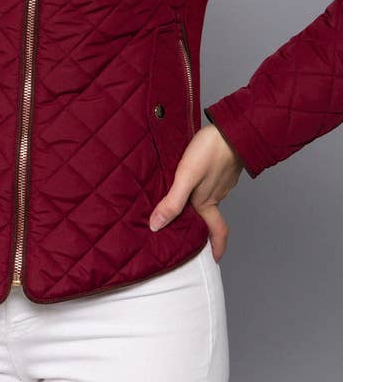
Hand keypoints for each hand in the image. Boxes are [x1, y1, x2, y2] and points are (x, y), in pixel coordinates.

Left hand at [148, 124, 244, 262]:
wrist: (232, 129)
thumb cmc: (209, 151)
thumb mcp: (186, 177)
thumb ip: (173, 201)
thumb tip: (156, 226)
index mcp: (208, 202)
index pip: (216, 232)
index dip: (216, 247)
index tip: (213, 260)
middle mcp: (216, 194)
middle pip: (211, 216)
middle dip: (203, 226)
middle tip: (191, 230)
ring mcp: (221, 180)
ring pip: (210, 197)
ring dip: (199, 202)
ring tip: (183, 201)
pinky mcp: (221, 166)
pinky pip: (211, 181)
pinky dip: (202, 185)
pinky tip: (192, 176)